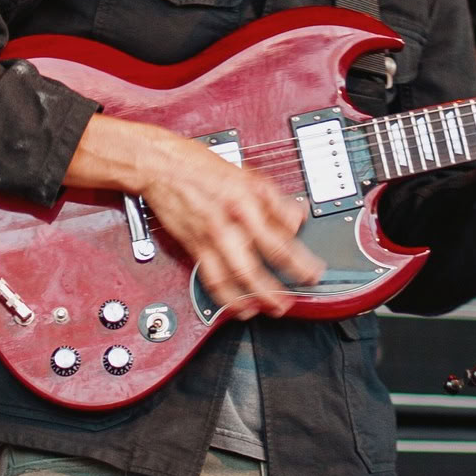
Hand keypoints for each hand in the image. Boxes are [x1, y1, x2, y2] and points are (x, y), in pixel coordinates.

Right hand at [78, 116, 320, 318]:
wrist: (160, 166)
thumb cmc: (200, 166)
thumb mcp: (247, 173)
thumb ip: (274, 199)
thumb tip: (297, 218)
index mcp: (247, 199)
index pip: (281, 237)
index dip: (300, 260)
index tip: (314, 273)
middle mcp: (230, 220)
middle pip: (259, 262)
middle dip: (278, 287)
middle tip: (293, 300)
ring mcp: (210, 235)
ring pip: (235, 276)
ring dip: (254, 298)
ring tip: (270, 309)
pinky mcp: (193, 246)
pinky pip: (211, 278)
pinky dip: (226, 297)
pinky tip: (238, 306)